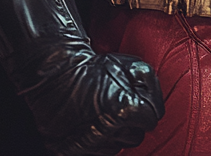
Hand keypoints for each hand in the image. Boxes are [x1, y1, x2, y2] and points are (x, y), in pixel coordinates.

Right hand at [30, 51, 163, 155]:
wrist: (55, 72)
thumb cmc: (93, 67)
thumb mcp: (128, 63)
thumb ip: (149, 82)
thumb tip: (155, 103)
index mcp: (125, 109)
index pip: (152, 119)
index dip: (145, 108)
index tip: (135, 101)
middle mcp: (108, 130)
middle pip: (136, 136)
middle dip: (131, 123)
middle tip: (117, 105)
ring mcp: (89, 143)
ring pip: (117, 146)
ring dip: (114, 133)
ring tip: (102, 112)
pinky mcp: (72, 150)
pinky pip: (96, 152)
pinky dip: (96, 140)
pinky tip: (90, 123)